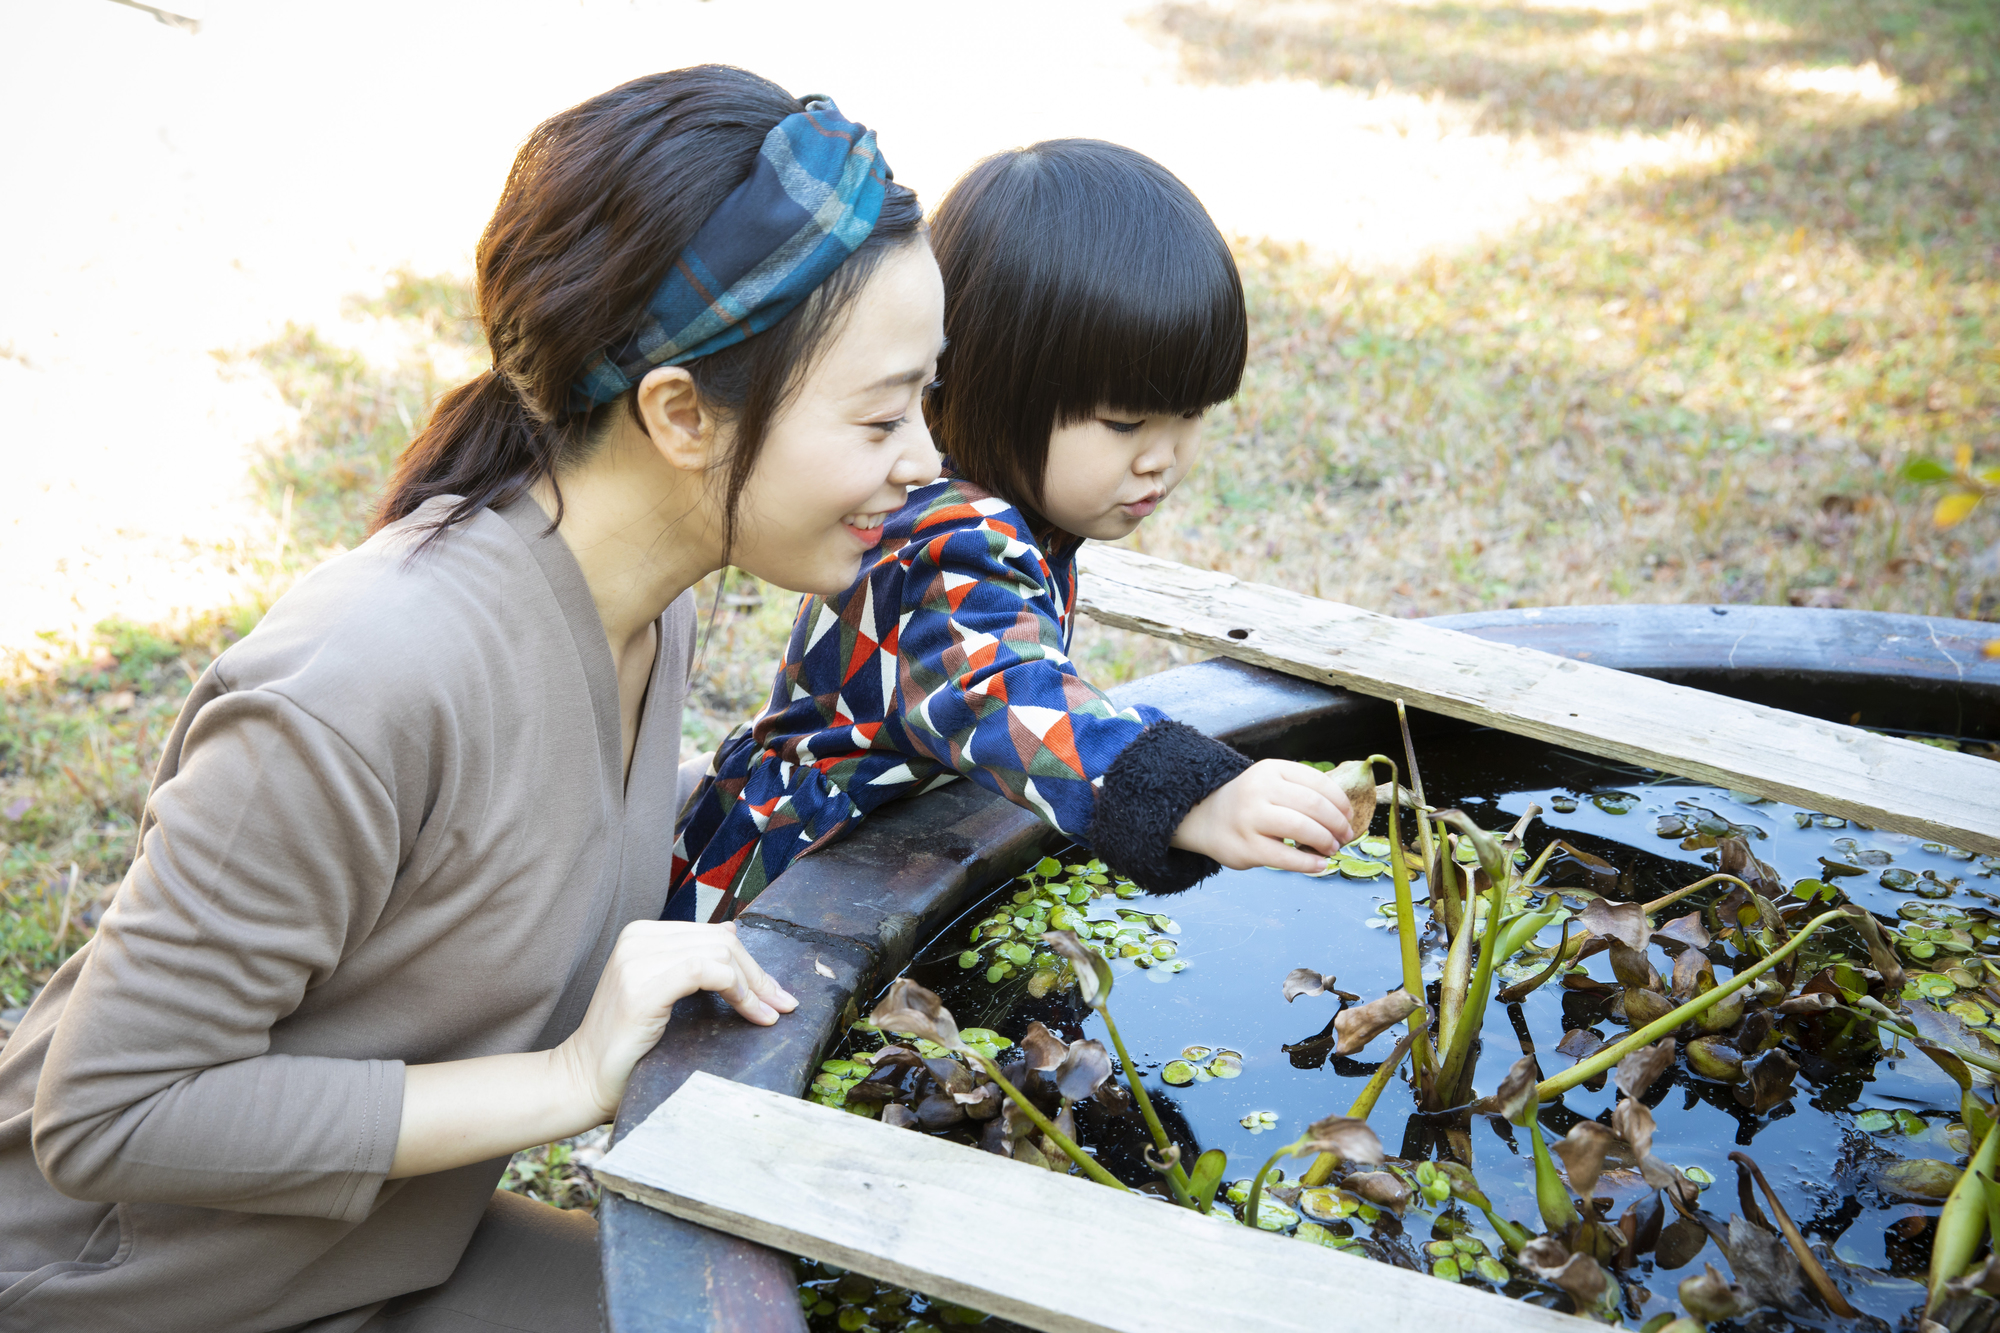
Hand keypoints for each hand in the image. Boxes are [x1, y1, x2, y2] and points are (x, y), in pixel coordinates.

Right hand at [557, 920, 797, 1120]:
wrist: (582, 1080)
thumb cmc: (627, 1045)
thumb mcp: (663, 992)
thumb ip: (691, 961)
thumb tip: (732, 931)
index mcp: (642, 935)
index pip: (713, 934)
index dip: (750, 962)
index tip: (774, 993)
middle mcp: (638, 940)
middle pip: (721, 941)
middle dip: (758, 974)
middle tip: (782, 1004)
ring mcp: (637, 960)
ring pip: (720, 953)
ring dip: (754, 985)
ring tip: (769, 1013)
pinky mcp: (643, 987)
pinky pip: (706, 971)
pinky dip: (738, 991)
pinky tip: (752, 1014)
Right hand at [1169, 759, 1355, 873]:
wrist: (1204, 818)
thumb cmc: (1248, 803)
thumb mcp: (1270, 782)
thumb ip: (1300, 790)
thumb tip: (1342, 814)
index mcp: (1271, 770)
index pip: (1318, 782)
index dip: (1340, 802)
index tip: (1349, 816)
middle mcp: (1260, 789)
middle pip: (1314, 805)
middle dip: (1337, 823)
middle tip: (1344, 836)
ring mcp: (1251, 818)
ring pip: (1302, 828)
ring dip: (1325, 841)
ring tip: (1331, 848)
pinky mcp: (1247, 846)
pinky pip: (1286, 856)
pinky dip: (1309, 863)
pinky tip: (1319, 864)